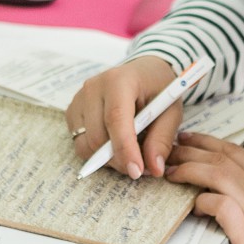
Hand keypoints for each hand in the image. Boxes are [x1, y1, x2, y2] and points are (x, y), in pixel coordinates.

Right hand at [66, 55, 179, 177]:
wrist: (143, 72)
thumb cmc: (158, 89)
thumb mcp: (171, 111)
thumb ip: (162, 139)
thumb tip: (154, 169)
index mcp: (120, 80)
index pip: (116, 118)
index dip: (125, 149)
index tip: (136, 171)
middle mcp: (94, 87)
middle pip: (98, 136)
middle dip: (119, 159)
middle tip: (140, 166)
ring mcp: (79, 98)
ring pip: (85, 144)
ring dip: (106, 158)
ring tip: (128, 152)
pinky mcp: (72, 110)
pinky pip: (78, 142)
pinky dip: (96, 151)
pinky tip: (113, 142)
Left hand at [166, 132, 243, 243]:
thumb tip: (231, 195)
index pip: (236, 151)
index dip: (210, 143)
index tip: (193, 141)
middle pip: (222, 157)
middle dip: (192, 151)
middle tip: (173, 151)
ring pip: (216, 173)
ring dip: (189, 170)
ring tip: (173, 174)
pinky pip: (215, 203)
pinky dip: (200, 202)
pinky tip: (193, 208)